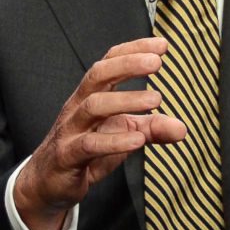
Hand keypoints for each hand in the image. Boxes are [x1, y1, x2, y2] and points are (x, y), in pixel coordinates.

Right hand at [15, 37, 184, 229]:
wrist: (47, 185)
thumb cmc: (85, 153)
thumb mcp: (123, 138)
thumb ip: (151, 129)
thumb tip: (182, 128)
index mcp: (90, 95)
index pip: (109, 63)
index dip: (133, 50)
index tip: (162, 44)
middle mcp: (78, 107)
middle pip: (98, 75)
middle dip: (127, 65)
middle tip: (157, 62)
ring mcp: (70, 130)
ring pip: (94, 106)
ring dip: (126, 101)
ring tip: (156, 100)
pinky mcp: (67, 156)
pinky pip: (89, 144)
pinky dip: (115, 141)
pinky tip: (139, 140)